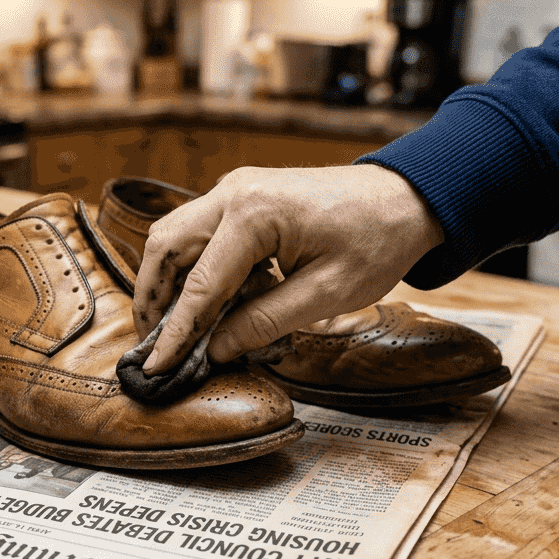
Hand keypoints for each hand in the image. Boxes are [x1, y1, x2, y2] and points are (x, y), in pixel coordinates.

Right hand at [132, 163, 443, 374]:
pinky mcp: (241, 198)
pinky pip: (198, 234)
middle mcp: (233, 193)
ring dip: (165, 283)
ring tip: (172, 330)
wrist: (406, 198)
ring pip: (173, 236)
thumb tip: (216, 350)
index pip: (199, 284)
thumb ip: (264, 322)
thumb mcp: (327, 294)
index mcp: (254, 213)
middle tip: (154, 347)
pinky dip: (190, 269)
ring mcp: (233, 190)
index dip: (176, 333)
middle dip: (152, 299)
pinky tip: (205, 305)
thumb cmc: (376, 240)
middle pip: (165, 247)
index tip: (155, 368)